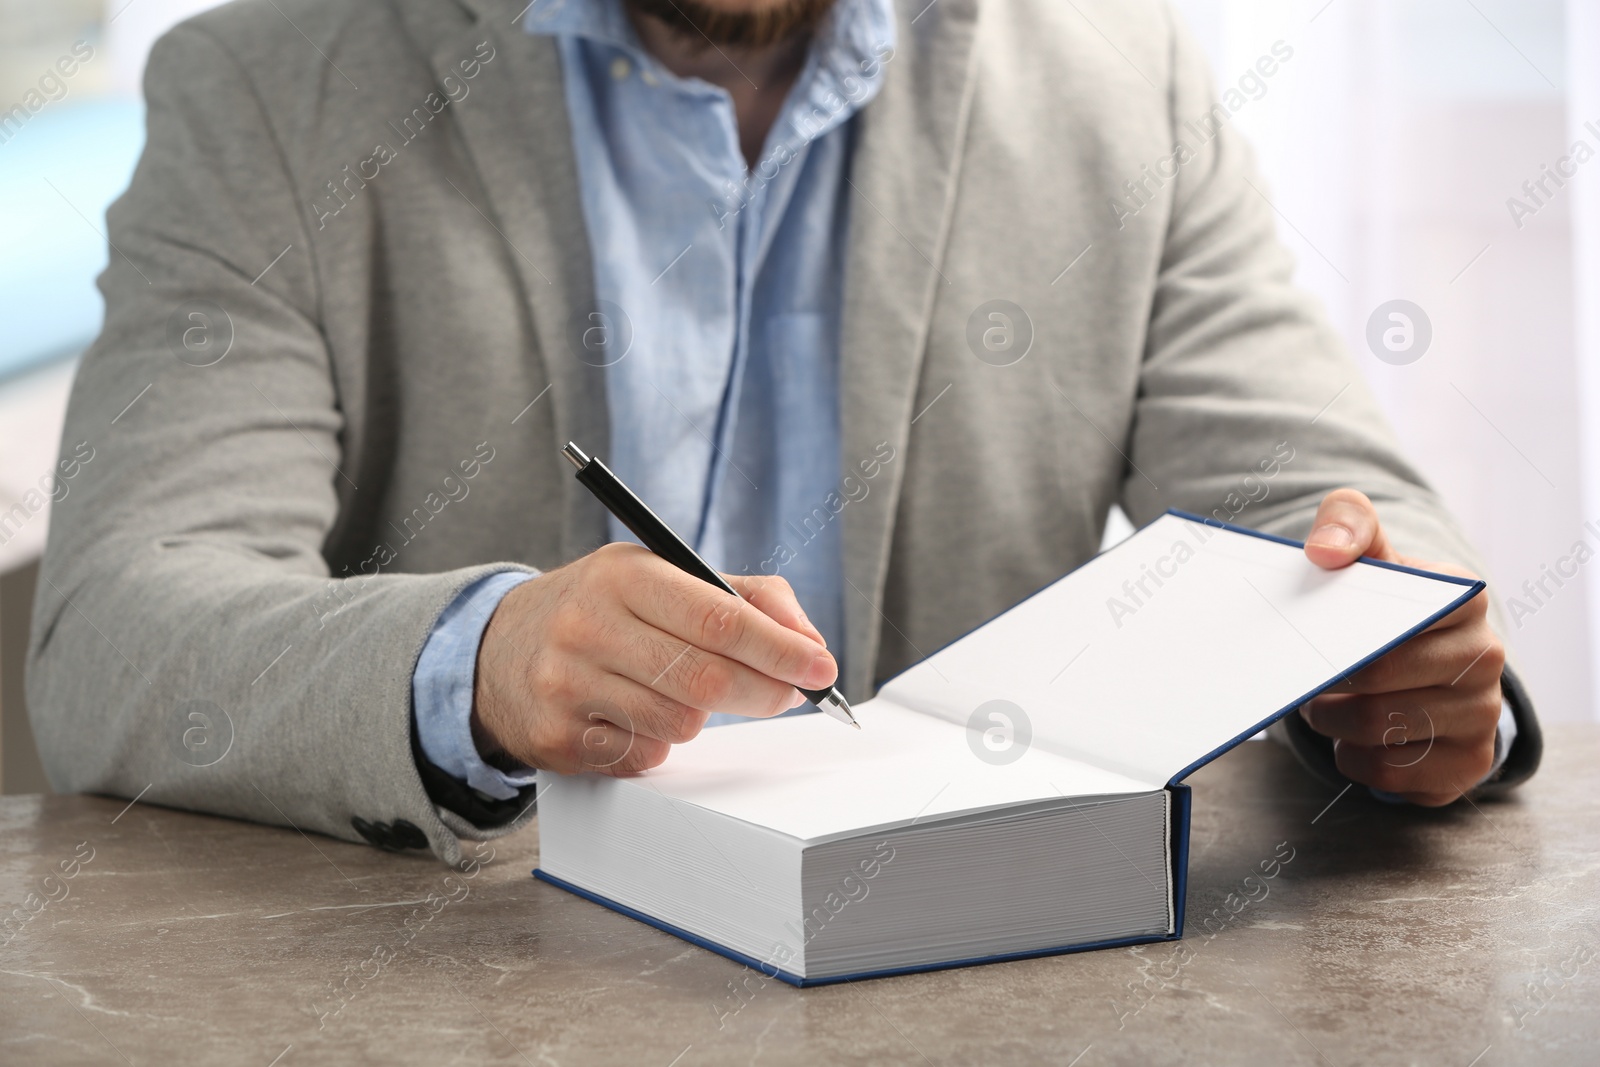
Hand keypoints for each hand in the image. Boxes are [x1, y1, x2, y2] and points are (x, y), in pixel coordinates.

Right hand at [472, 543, 836, 775]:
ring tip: (686, 692)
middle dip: (764, 691)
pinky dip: (660, 742)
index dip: (780, 648)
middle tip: (789, 693)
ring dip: (704, 717)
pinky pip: (645, 756)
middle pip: (706, 678)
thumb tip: (809, 643)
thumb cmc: (606, 609)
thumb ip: (746, 599)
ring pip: (679, 723)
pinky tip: (638, 714)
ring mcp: (566, 686)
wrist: (499, 648)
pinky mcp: (557, 740)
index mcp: (623, 574)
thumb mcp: (663, 577)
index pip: (720, 617)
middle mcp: (587, 626)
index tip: (821, 667)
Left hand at [1298, 489, 1504, 804]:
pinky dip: (1355, 760)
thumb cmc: (1382, 603)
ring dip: (1334, 723)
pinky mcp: (1467, 764)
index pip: (1408, 613)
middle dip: (1330, 683)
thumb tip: (1324, 551)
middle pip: (1384, 679)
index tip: (1320, 635)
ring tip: (1324, 707)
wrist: (1411, 661)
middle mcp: (1486, 656)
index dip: (1350, 631)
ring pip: (1384, 731)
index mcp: (1464, 599)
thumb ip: (1344, 522)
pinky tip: (1351, 740)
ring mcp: (1483, 713)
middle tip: (1308, 678)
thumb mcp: (1367, 549)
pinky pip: (1394, 776)